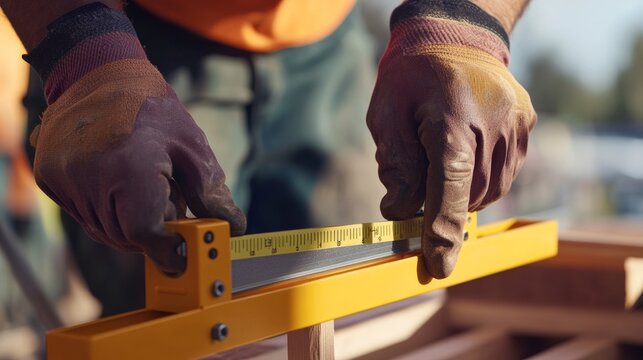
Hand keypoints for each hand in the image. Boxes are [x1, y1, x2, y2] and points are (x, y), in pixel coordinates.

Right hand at [31, 59, 245, 273]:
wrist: (100, 74)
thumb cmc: (154, 109)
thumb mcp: (191, 147)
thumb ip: (210, 192)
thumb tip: (233, 227)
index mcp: (129, 165)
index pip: (145, 232)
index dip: (166, 250)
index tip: (181, 255)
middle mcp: (90, 175)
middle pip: (126, 237)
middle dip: (153, 233)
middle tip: (170, 207)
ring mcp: (65, 177)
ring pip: (104, 230)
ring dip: (130, 222)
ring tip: (144, 185)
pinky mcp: (50, 178)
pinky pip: (85, 215)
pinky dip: (107, 210)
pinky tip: (119, 181)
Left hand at [367, 3, 535, 278]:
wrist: (455, 37)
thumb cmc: (411, 77)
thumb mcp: (386, 114)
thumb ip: (395, 164)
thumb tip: (401, 211)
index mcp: (451, 118)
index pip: (449, 186)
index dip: (442, 231)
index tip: (439, 266)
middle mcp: (493, 123)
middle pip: (468, 193)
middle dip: (440, 202)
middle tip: (417, 180)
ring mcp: (516, 125)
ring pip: (489, 189)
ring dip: (461, 192)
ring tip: (442, 156)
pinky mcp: (527, 126)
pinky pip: (504, 173)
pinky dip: (480, 178)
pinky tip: (465, 152)